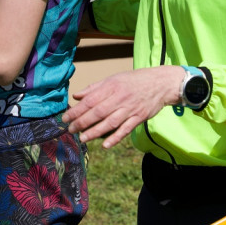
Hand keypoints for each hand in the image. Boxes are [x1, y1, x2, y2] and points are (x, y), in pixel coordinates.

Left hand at [62, 66, 183, 148]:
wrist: (160, 83)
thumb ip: (94, 89)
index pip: (90, 100)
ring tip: (82, 138)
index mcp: (111, 87)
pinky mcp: (139, 118)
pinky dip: (116, 138)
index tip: (65, 118)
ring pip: (110, 122)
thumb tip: (76, 96)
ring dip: (95, 132)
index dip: (77, 110)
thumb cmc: (133, 81)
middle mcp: (120, 98)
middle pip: (98, 112)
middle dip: (82, 122)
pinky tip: (105, 145)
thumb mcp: (112, 79)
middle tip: (70, 129)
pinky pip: (126, 129)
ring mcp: (130, 109)